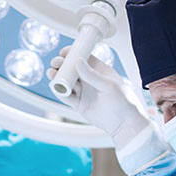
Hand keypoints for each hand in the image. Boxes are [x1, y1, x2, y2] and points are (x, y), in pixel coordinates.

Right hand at [47, 47, 166, 172]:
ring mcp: (84, 91)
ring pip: (67, 82)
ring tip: (52, 74)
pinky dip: (59, 91)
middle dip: (62, 65)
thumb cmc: (123, 101)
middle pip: (72, 69)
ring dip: (58, 77)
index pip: (83, 58)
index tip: (64, 52)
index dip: (73, 54)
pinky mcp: (79, 104)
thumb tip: (78, 61)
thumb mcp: (108, 85)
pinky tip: (55, 86)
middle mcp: (90, 80)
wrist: (123, 123)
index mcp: (99, 70)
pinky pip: (66, 96)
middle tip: (55, 63)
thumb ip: (91, 74)